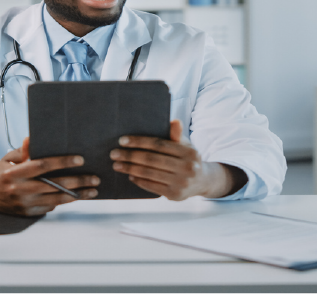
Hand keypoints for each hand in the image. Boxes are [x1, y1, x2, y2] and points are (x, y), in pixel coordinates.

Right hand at [0, 137, 98, 215]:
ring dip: (77, 195)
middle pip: (54, 185)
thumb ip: (23, 150)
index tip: (80, 159)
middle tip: (94, 178)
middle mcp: (19, 190)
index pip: (42, 166)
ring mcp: (23, 204)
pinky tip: (76, 196)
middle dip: (77, 181)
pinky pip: (49, 208)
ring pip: (56, 200)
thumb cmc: (0, 172)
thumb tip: (32, 138)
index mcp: (14, 173)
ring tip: (92, 190)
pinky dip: (63, 202)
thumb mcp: (8, 157)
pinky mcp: (27, 213)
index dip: (62, 162)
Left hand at [110, 120, 245, 199]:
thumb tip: (174, 121)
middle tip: (114, 154)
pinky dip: (138, 180)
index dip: (139, 142)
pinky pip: (152, 186)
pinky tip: (130, 175)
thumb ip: (176, 135)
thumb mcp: (185, 145)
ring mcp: (181, 182)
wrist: (202, 181)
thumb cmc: (188, 158)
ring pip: (149, 173)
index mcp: (188, 152)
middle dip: (130, 156)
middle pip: (152, 160)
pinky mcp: (175, 195)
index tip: (122, 141)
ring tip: (117, 165)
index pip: (159, 144)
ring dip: (130, 169)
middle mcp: (187, 167)